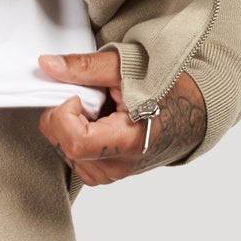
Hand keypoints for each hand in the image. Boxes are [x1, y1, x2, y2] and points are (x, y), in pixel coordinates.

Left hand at [36, 54, 206, 184]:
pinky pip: (74, 159)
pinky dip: (76, 137)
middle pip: (64, 146)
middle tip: (91, 98)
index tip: (77, 95)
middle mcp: (119, 166)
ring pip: (65, 153)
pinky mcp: (107, 174)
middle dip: (65, 116)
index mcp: (129, 141)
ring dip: (71, 127)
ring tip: (100, 111)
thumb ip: (84, 67)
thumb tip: (47, 65)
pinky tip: (98, 123)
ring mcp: (112, 174)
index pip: (74, 141)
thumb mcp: (126, 67)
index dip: (65, 115)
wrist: (193, 110)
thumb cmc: (168, 88)